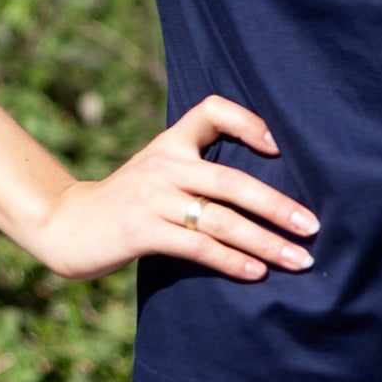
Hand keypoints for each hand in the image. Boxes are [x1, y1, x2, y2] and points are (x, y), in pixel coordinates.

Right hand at [25, 93, 320, 282]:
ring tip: (298, 260)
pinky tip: (257, 272)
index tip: (278, 147)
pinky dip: (232, 260)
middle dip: (278, 206)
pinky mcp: (141, 231)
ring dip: (265, 242)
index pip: (211, 109)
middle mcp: (164, 163)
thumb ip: (197, 169)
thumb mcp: (158, 170)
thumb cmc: (127, 201)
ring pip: (221, 219)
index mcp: (170, 141)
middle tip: (313, 226)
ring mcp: (152, 197)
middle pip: (233, 180)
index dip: (247, 121)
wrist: (67, 226)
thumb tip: (264, 192)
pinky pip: (197, 246)